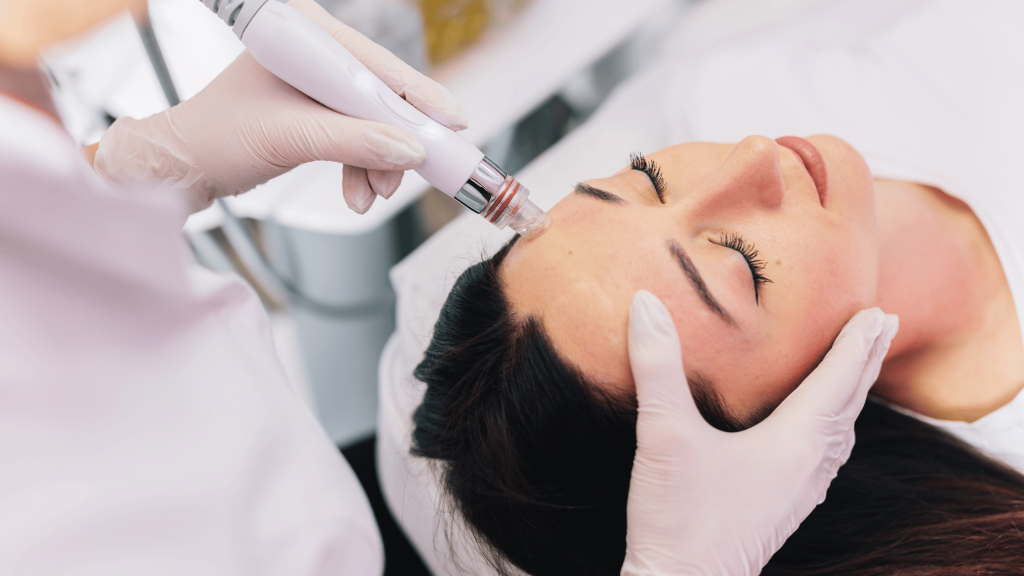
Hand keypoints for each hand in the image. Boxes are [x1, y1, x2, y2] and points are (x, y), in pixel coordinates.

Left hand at [93, 0, 466, 214]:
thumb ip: (353, 142)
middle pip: (379, 96)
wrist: (180, 169)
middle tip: (414, 172)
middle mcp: (313, 58)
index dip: (418, 93)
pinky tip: (359, 192)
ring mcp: (314, 88)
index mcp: (303, 39)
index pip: (375, 63)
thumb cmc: (215, 137)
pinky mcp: (313, 116)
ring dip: (379, 163)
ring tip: (373, 194)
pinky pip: (354, 140)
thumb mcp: (289, 138)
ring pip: (370, 124)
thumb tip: (410, 150)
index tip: (452, 121)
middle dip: (395, 140)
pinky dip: (362, 168)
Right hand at [620, 291, 897, 575]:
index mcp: (795, 443)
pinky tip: (820, 437)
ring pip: (841, 434)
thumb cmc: (680, 517)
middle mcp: (808, 466)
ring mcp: (799, 492)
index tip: (878, 313)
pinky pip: (825, 458)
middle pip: (849, 404)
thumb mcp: (665, 434)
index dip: (856, 344)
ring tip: (859, 373)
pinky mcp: (782, 509)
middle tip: (884, 326)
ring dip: (853, 397)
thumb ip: (657, 366)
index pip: (836, 381)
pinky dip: (835, 431)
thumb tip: (645, 304)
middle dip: (866, 362)